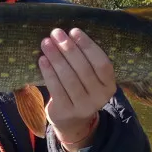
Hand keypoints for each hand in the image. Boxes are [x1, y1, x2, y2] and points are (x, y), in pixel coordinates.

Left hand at [39, 28, 115, 149]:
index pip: (102, 63)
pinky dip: (48, 72)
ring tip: (46, 43)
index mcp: (109, 85)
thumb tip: (68, 33)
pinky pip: (56, 88)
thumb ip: (86, 61)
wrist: (71, 120)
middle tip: (56, 33)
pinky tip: (42, 60)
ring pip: (68, 78)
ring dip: (56, 57)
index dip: (88, 46)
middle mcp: (99, 97)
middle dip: (68, 48)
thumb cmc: (80, 89)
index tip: (74, 31)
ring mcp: (83, 106)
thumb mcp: (90, 79)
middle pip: (83, 69)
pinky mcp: (65, 111)